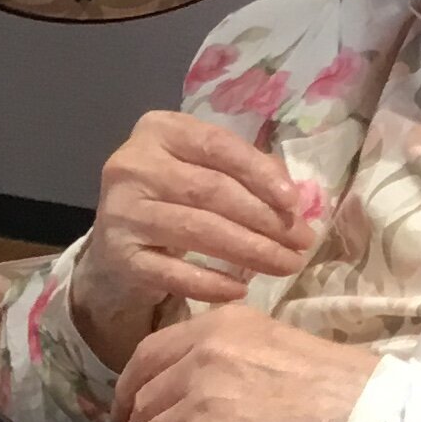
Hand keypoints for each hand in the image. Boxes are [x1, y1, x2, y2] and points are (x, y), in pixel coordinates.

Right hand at [70, 111, 313, 369]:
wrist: (118, 241)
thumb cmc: (175, 196)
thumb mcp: (206, 168)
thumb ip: (247, 170)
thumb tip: (291, 196)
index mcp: (160, 130)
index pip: (218, 146)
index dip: (260, 174)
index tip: (294, 203)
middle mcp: (133, 166)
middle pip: (211, 190)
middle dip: (265, 219)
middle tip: (302, 242)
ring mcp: (121, 212)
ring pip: (197, 230)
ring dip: (250, 251)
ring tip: (286, 265)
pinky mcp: (118, 256)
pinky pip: (173, 273)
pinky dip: (211, 284)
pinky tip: (241, 291)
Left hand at [111, 301, 378, 421]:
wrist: (365, 413)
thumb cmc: (336, 383)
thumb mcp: (274, 344)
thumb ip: (229, 356)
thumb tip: (195, 390)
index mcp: (220, 325)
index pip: (147, 354)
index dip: (129, 387)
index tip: (126, 409)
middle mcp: (202, 355)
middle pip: (143, 400)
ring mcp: (201, 400)